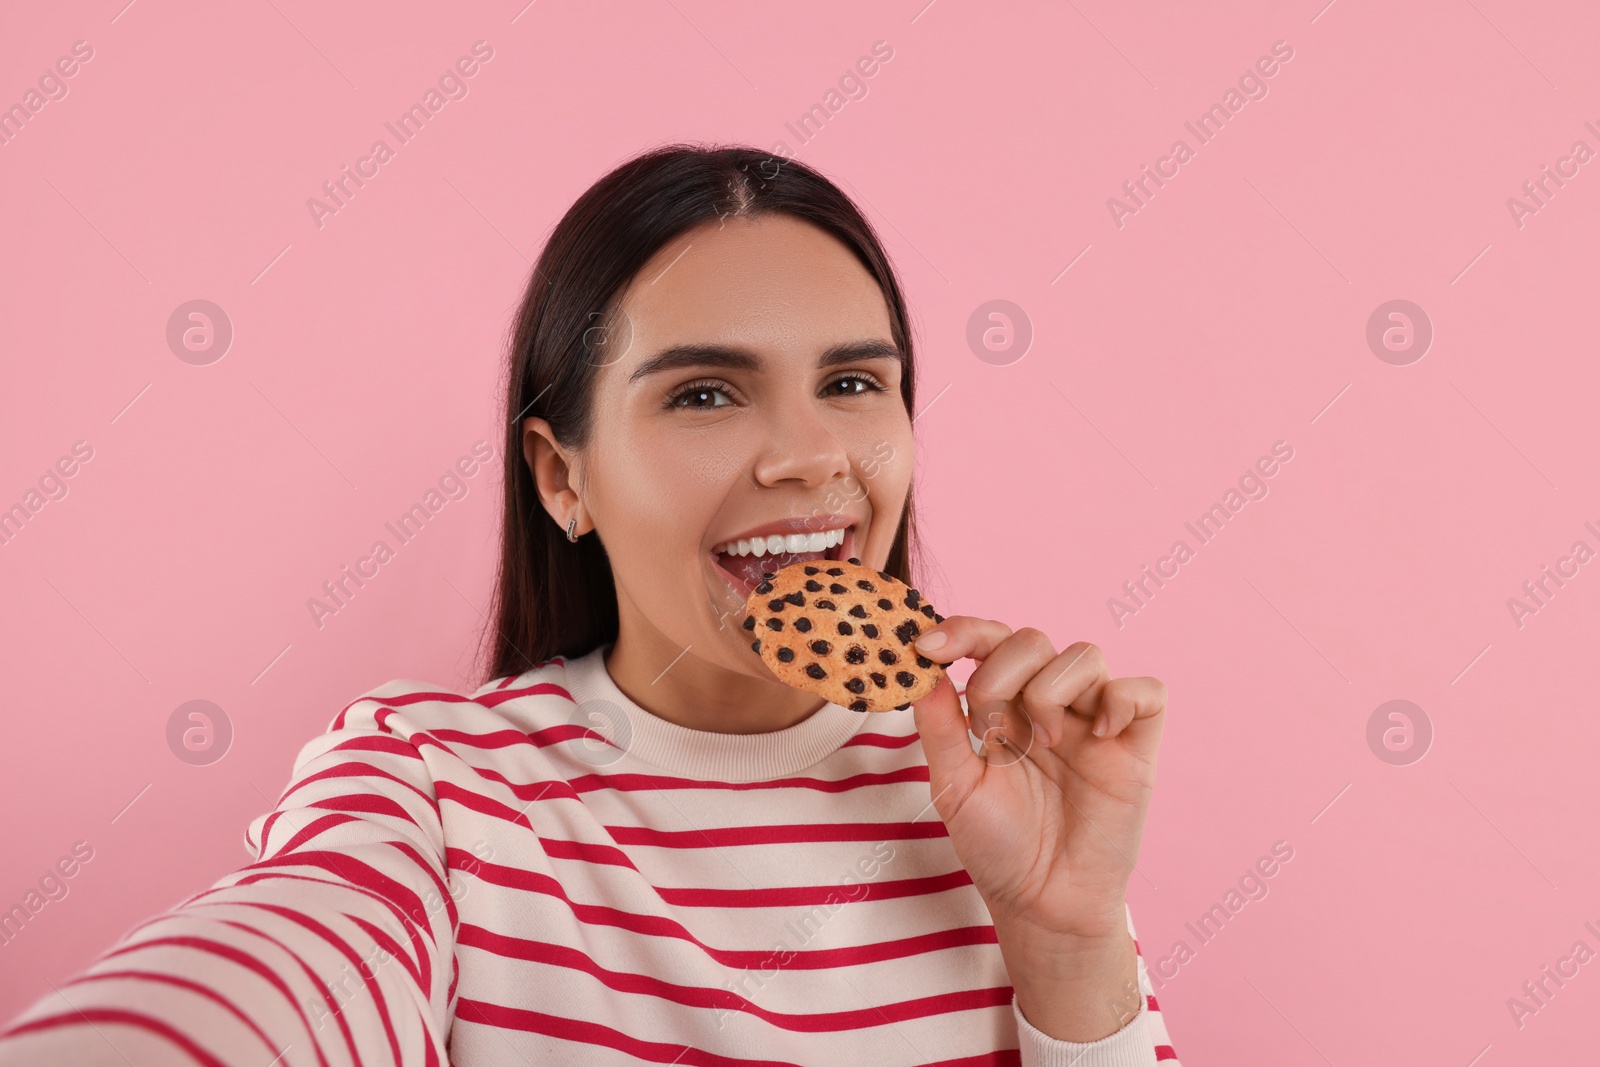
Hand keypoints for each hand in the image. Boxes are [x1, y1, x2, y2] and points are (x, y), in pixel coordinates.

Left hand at [909, 617, 1166, 1037]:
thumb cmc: (998, 846)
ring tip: (1041, 744)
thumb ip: (938, 727)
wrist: (1043, 904)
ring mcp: (1093, 721)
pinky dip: (1120, 699)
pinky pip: (1146, 691)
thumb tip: (921, 668)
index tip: (927, 647)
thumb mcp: (954, 787)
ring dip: (1052, 690)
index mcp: (1003, 706)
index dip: (960, 631)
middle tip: (991, 730)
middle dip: (1001, 673)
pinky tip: (1096, 737)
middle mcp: (1048, 704)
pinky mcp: (1135, 746)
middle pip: (1032, 639)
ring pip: (1084, 654)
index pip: (987, 641)